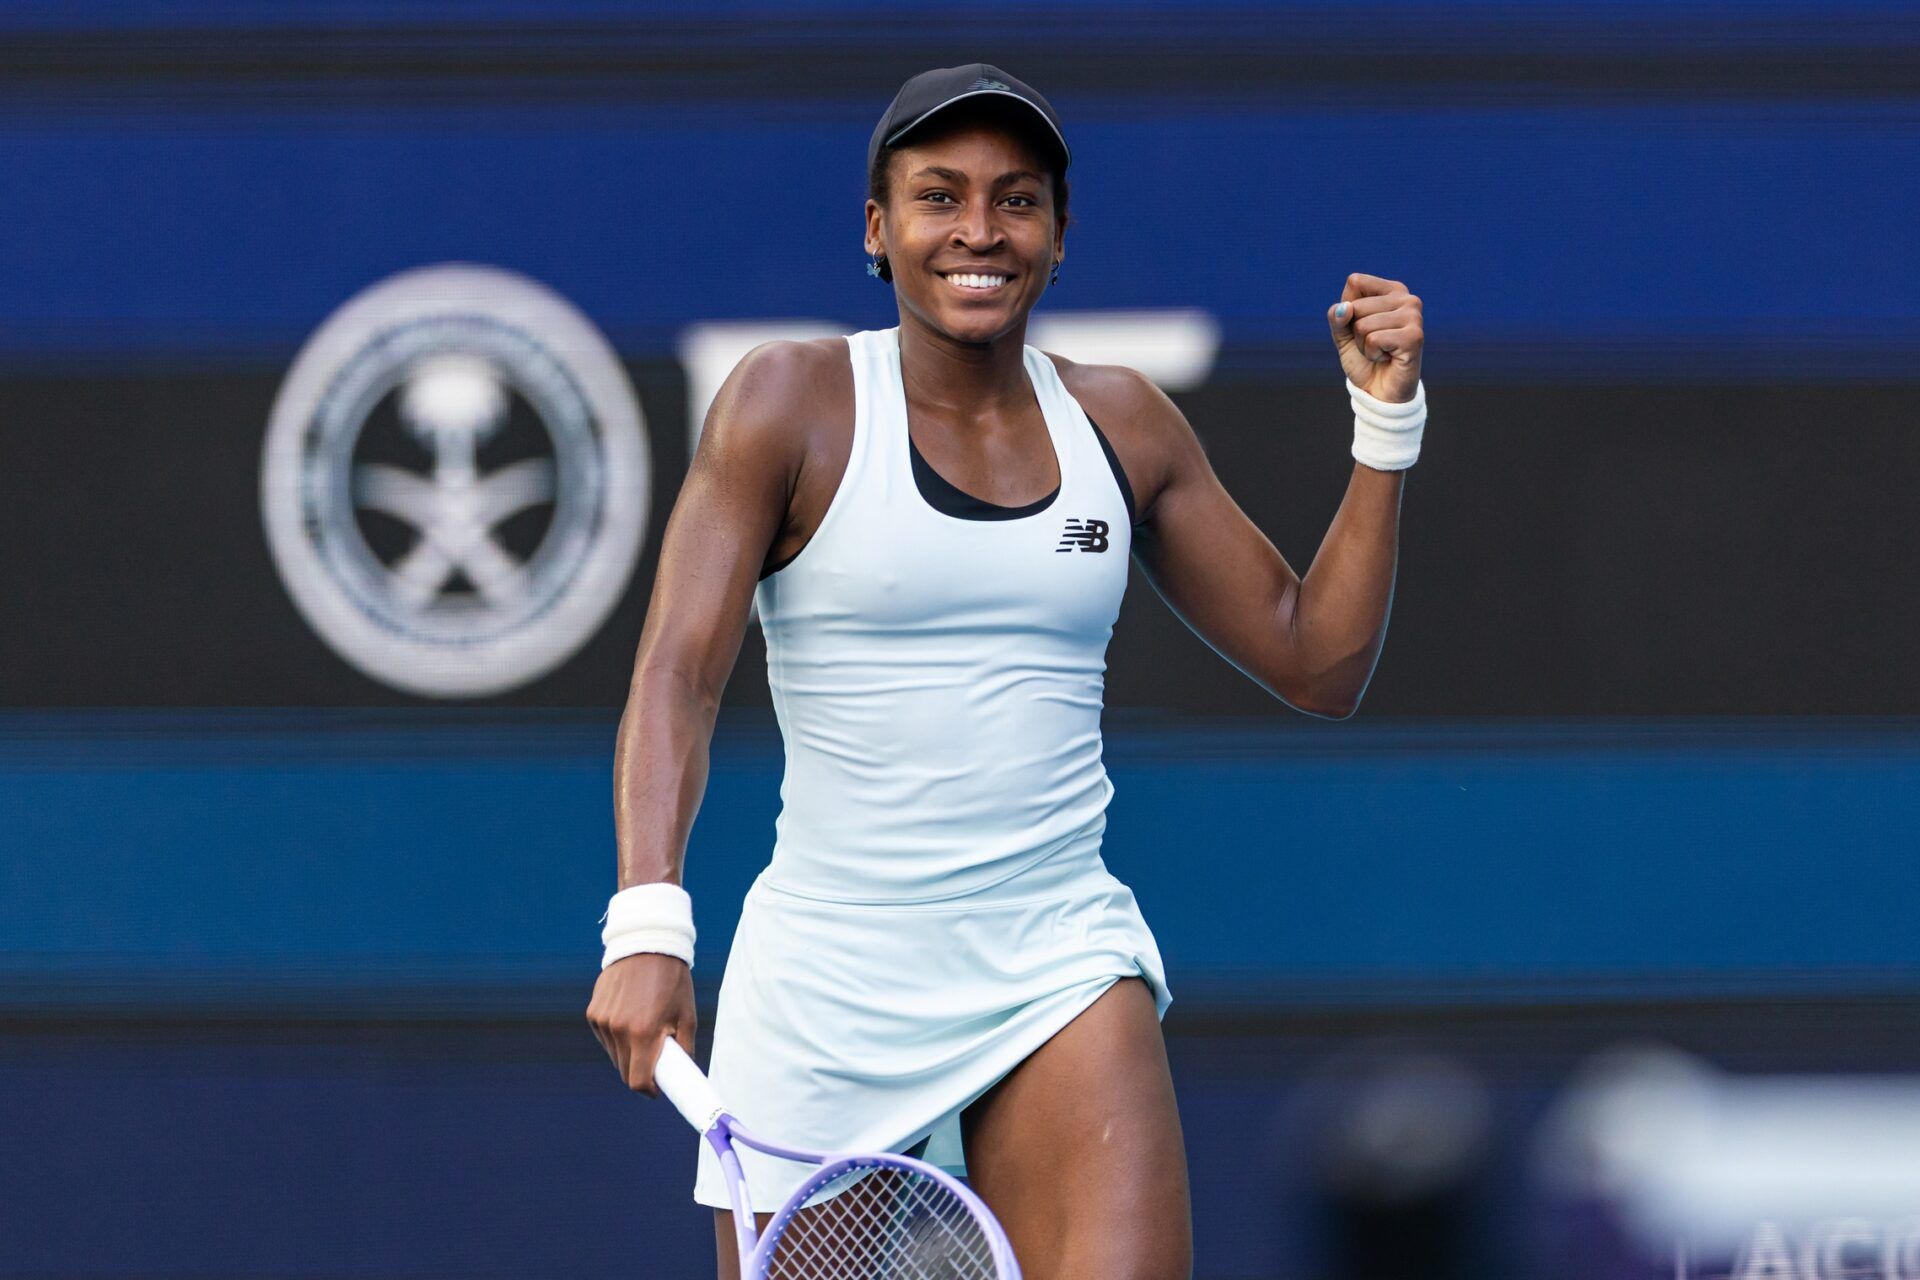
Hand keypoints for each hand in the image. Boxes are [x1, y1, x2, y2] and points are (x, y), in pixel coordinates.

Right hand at [585, 952, 696, 1096]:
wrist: (647, 945)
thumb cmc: (672, 980)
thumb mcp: (687, 1015)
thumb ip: (684, 1049)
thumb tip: (681, 1074)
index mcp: (643, 1032)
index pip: (638, 1081)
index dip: (649, 1090)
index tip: (658, 1088)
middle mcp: (618, 1029)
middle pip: (624, 1071)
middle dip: (640, 1071)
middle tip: (656, 1058)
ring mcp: (602, 1020)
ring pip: (614, 1055)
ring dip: (628, 1053)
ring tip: (645, 1028)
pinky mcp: (593, 1012)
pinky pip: (605, 1037)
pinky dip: (617, 1036)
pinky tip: (631, 1015)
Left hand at [1327, 272, 1423, 403]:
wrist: (1379, 391)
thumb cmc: (1364, 359)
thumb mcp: (1343, 334)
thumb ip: (1337, 316)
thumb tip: (1344, 308)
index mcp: (1393, 290)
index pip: (1355, 282)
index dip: (1348, 309)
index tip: (1362, 327)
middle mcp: (1408, 299)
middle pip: (1356, 306)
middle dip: (1355, 332)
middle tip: (1373, 345)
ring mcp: (1414, 316)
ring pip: (1363, 325)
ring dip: (1364, 345)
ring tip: (1381, 352)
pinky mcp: (1415, 336)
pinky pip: (1373, 339)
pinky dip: (1372, 354)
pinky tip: (1387, 358)